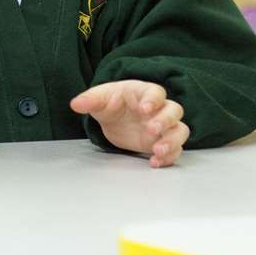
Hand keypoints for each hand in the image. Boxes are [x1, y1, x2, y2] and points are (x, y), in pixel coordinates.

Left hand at [70, 80, 190, 167]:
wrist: (115, 119)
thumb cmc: (112, 103)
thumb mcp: (99, 99)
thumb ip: (90, 100)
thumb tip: (75, 104)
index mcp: (144, 92)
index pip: (156, 92)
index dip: (153, 100)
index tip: (144, 109)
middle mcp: (159, 109)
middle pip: (174, 111)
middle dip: (165, 121)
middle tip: (150, 130)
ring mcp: (164, 126)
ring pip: (180, 131)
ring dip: (172, 141)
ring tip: (156, 151)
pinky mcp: (162, 142)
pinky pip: (175, 149)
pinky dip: (169, 157)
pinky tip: (154, 162)